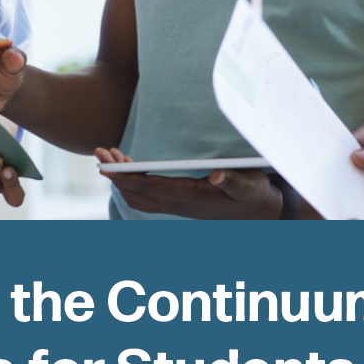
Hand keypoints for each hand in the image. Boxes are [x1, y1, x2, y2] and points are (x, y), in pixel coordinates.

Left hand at [94, 147, 282, 219]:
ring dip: (122, 179)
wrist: (262, 210)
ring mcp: (178, 205)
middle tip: (101, 152)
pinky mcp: (180, 203)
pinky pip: (147, 198)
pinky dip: (133, 184)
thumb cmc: (254, 193)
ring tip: (111, 156)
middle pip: (136, 192)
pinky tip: (130, 168)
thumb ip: (232, 179)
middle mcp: (179, 204)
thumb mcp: (248, 184)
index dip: (125, 177)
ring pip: (138, 196)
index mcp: (190, 197)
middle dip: (115, 174)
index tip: (106, 165)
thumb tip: (217, 174)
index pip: (149, 188)